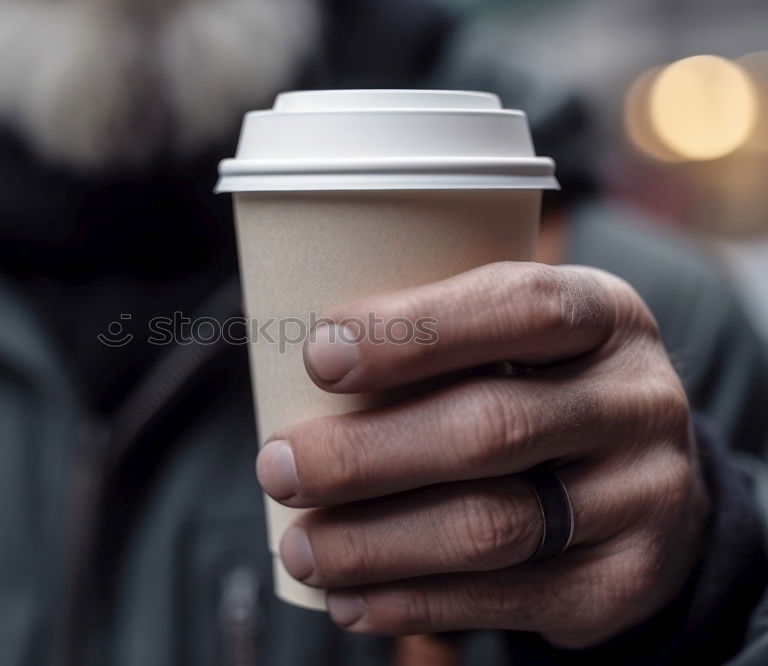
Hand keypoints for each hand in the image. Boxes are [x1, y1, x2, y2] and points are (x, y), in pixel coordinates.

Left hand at [256, 262, 708, 647]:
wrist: (651, 491)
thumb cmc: (542, 391)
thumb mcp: (519, 341)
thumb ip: (439, 345)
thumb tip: (295, 371)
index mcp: (605, 315)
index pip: (519, 305)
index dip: (414, 330)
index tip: (319, 356)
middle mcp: (636, 400)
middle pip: (491, 427)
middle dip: (364, 454)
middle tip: (279, 467)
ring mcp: (642, 495)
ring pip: (490, 527)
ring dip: (373, 543)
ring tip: (300, 549)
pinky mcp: (621, 581)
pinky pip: (504, 600)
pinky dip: (411, 603)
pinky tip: (349, 599)